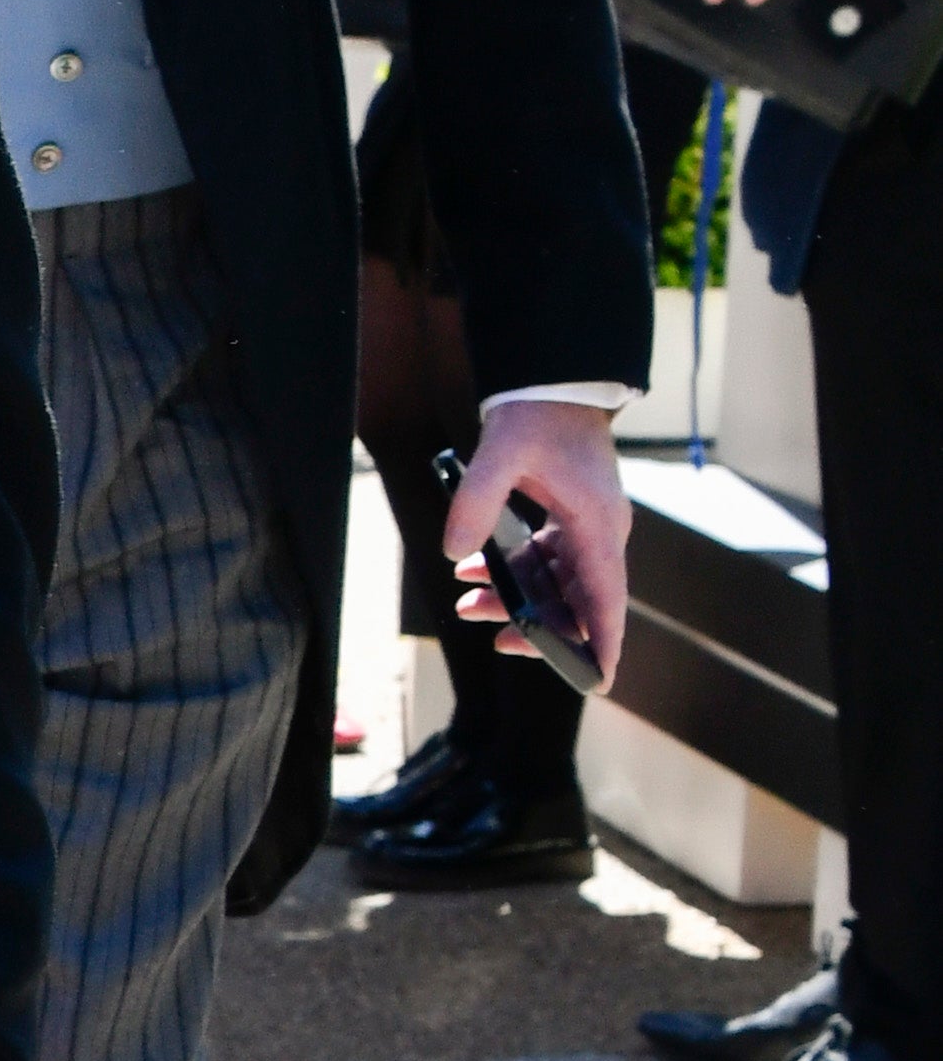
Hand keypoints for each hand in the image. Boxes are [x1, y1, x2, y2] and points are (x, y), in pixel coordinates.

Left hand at [443, 386, 628, 691]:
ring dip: (517, 599)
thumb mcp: (499, 454)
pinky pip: (545, 560)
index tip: (596, 680)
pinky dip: (513, 572)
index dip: (601, 642)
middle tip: (498, 641)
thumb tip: (455, 554)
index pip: (605, 599)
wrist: (553, 381)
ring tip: (467, 606)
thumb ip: (475, 503)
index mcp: (598, 525)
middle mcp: (601, 532)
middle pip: (580, 601)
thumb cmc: (537, 414)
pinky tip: (471, 572)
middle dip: (541, 627)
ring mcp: (587, 527)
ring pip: (558, 583)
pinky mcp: (570, 519)